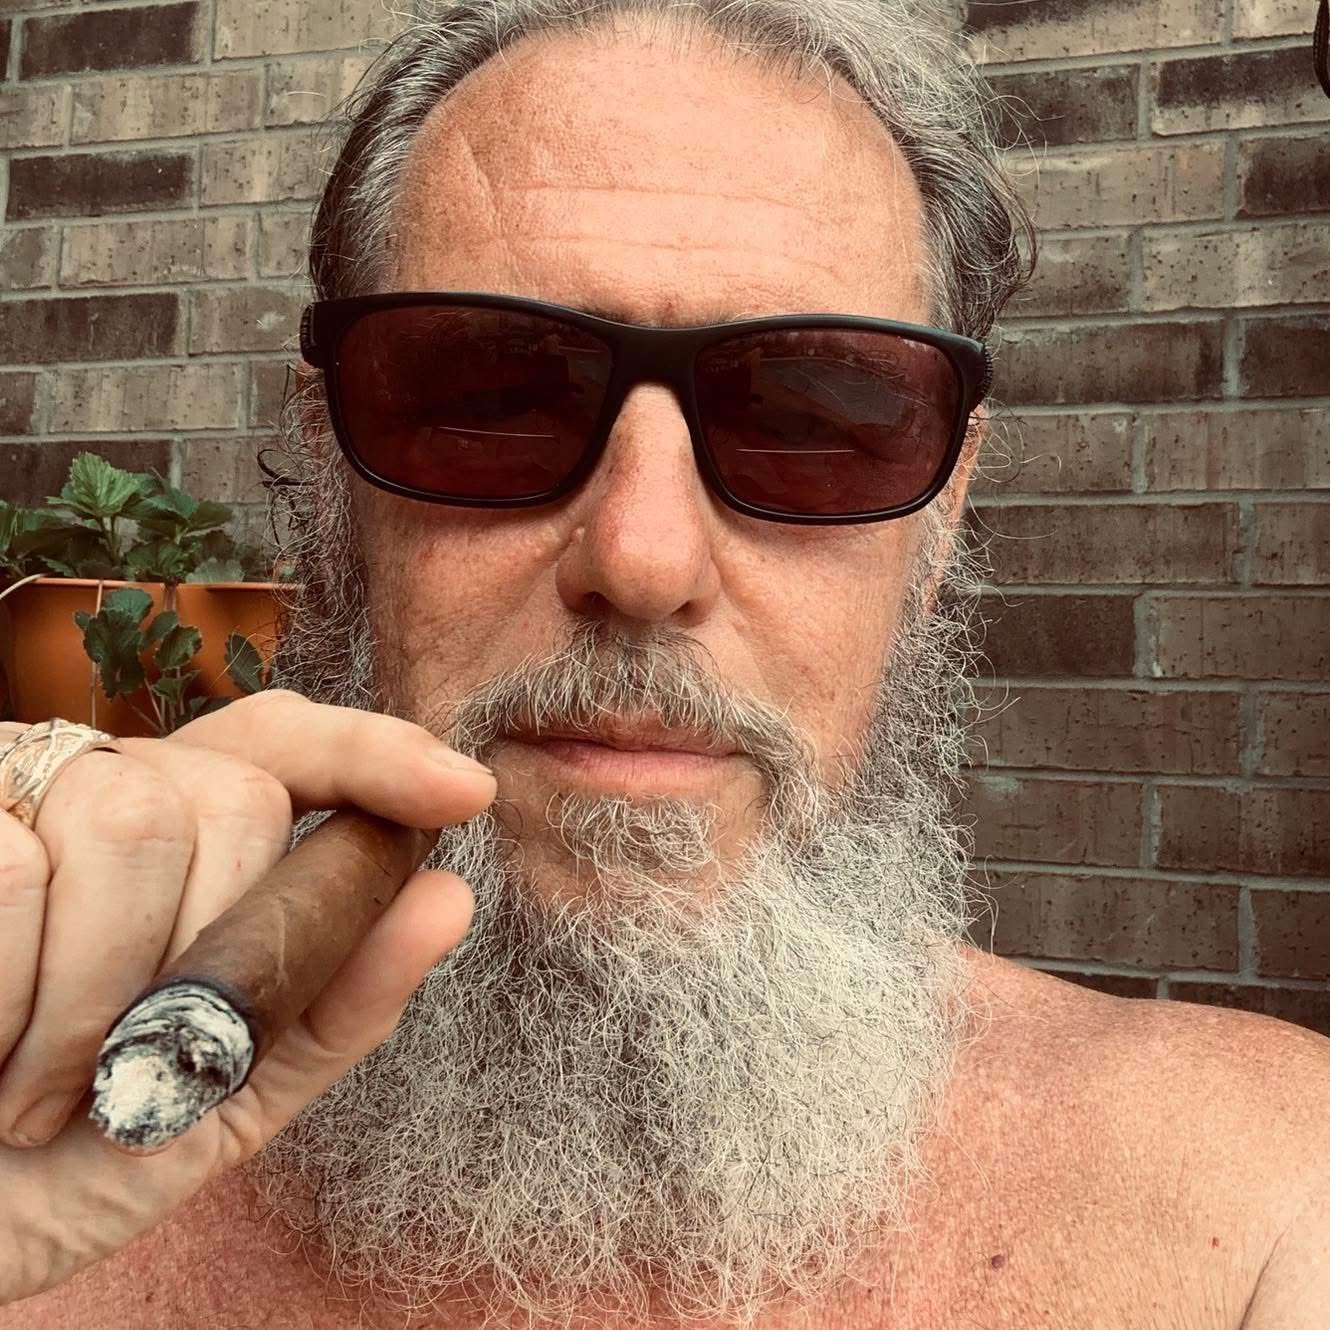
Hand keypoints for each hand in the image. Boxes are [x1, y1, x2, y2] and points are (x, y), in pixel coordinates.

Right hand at [0, 690, 494, 1304]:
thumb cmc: (77, 1155)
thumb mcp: (229, 1088)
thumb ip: (335, 998)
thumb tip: (449, 897)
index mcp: (183, 835)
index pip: (289, 746)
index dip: (375, 755)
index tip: (463, 792)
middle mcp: (103, 789)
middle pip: (230, 799)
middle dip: (210, 945)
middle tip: (139, 1059)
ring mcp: (15, 795)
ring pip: (127, 824)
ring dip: (102, 993)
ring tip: (45, 1088)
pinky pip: (11, 870)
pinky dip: (10, 995)